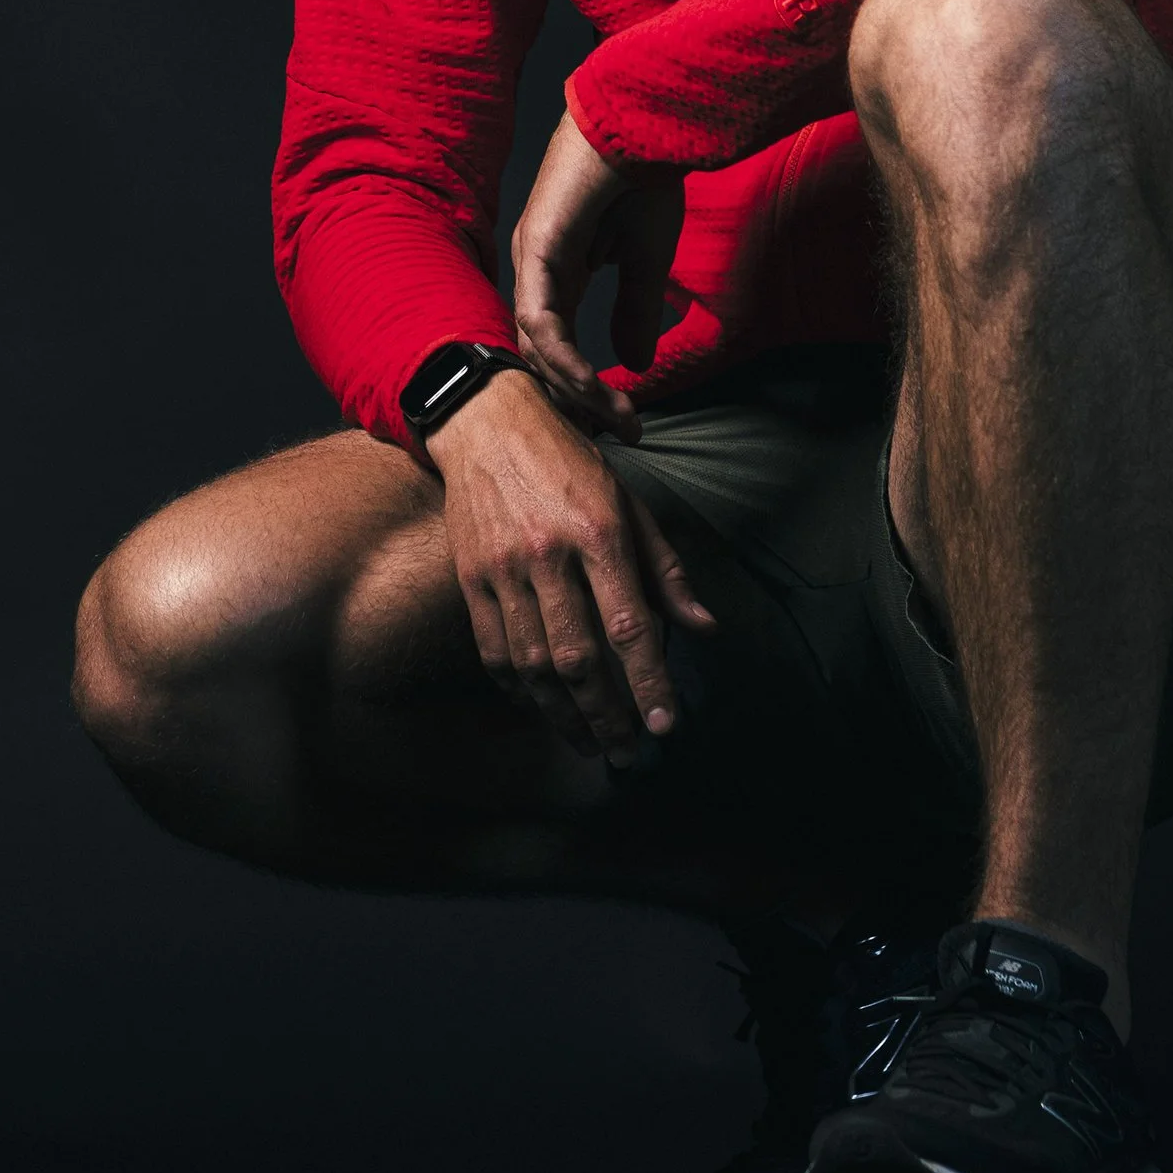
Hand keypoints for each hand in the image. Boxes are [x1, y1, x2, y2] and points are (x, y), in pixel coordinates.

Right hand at [427, 364, 713, 758]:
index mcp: (598, 531)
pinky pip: (493, 651)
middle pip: (577, 658)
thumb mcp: (628, 502)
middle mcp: (549, 554)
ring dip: (564, 715)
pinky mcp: (469, 578)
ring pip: (533, 664)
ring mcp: (503, 569)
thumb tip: (703, 627)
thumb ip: (665, 569)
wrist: (486, 422)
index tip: (666, 725)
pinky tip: (541, 709)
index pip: (629, 625)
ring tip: (590, 744)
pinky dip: (518, 690)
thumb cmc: (568, 462)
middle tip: (628, 751)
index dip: (649, 683)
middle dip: (606, 716)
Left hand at [509, 110, 686, 443]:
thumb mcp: (644, 261)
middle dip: (578, 401)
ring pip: (535, 347)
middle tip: (619, 433)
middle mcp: (536, 270)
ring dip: (575, 390)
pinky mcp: (537, 250)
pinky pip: (540, 322)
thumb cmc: (643, 179)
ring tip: (615, 418)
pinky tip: (593, 385)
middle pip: (538, 356)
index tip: (624, 420)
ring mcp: (531, 260)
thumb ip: (633, 311)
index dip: (584, 386)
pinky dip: (564, 360)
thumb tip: (632, 366)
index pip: (556, 346)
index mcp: (558, 271)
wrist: (644, 125)